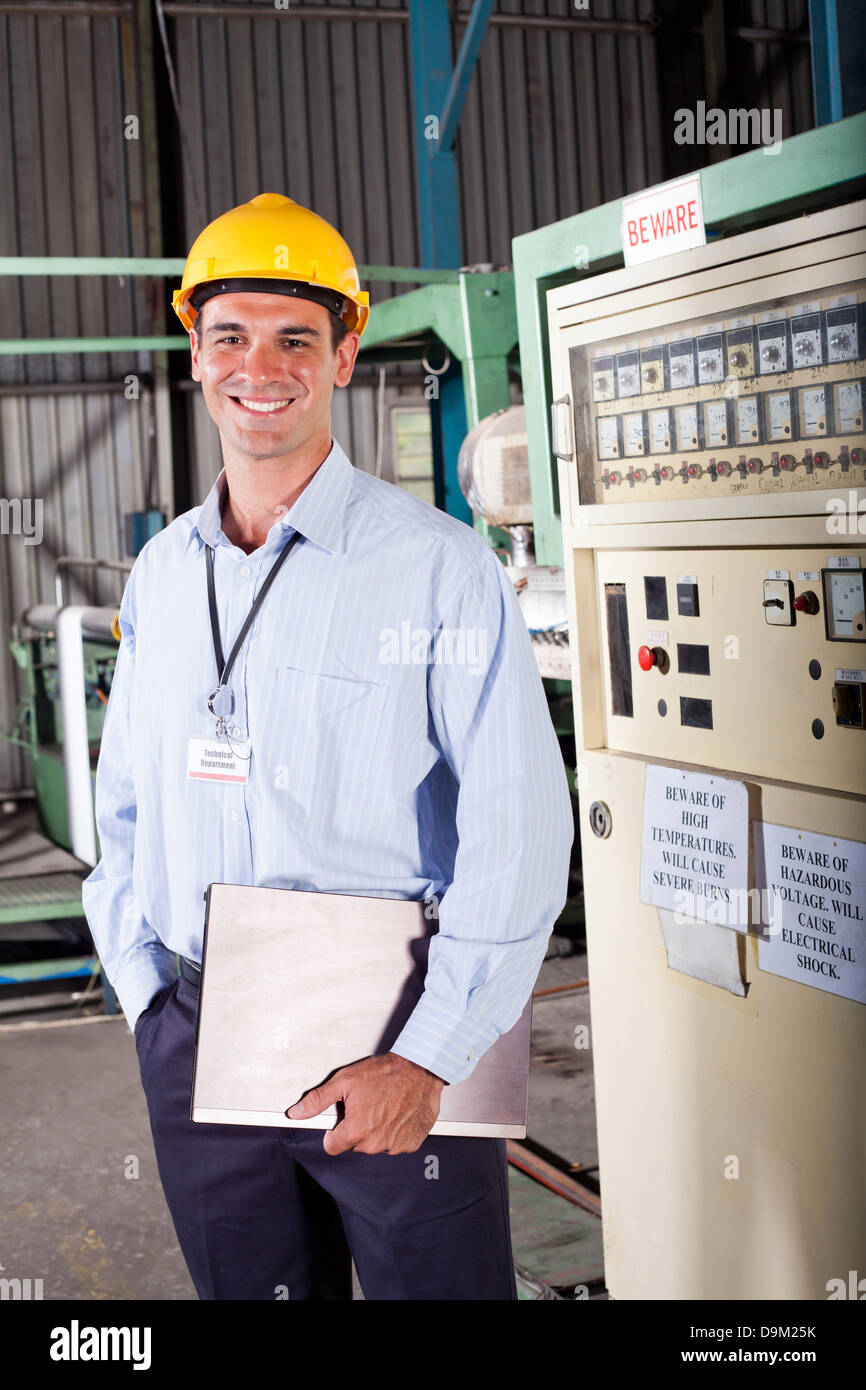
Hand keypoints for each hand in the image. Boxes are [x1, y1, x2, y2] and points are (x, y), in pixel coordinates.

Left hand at [286, 1052, 444, 1155]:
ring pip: (375, 1144)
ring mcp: (395, 1145)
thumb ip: (317, 1100)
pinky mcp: (411, 1143)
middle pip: (355, 1144)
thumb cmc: (386, 1073)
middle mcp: (375, 1143)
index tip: (342, 1119)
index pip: (332, 1146)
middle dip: (357, 1127)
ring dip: (377, 1130)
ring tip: (383, 1106)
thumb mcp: (345, 1081)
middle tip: (366, 1105)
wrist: (420, 1068)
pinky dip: (395, 1131)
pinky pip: (396, 1143)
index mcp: (356, 1131)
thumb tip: (296, 1112)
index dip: (334, 1131)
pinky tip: (397, 1112)